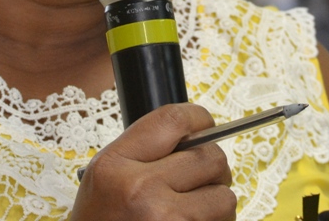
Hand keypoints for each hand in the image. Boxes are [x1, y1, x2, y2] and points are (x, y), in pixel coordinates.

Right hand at [70, 103, 235, 220]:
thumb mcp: (104, 178)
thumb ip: (144, 151)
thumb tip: (197, 134)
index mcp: (116, 166)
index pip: (173, 120)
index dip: (197, 119)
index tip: (203, 125)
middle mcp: (141, 191)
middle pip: (209, 157)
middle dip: (211, 168)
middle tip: (198, 180)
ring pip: (224, 197)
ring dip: (215, 203)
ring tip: (192, 210)